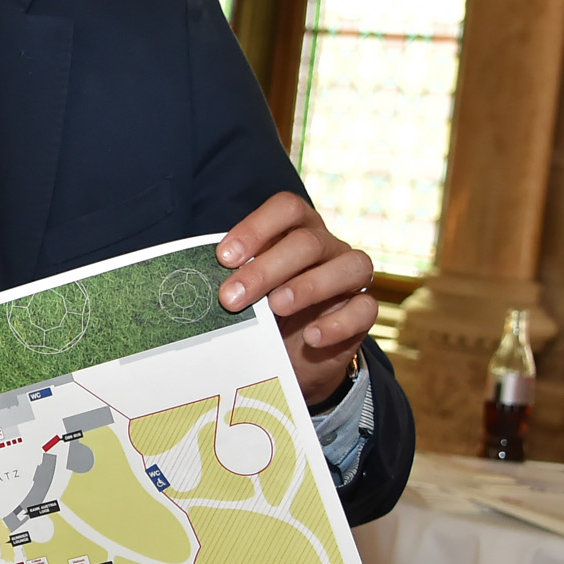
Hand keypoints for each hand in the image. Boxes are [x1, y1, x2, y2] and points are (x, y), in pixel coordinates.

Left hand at [217, 192, 375, 406]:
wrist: (290, 354)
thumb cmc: (262, 310)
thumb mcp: (245, 291)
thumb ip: (232, 278)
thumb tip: (199, 281)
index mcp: (296, 230)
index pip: (287, 208)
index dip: (256, 227)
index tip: (224, 257)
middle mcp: (328, 247)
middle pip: (307, 243)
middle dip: (265, 269)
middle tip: (231, 298)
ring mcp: (350, 278)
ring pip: (349, 266)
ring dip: (309, 286)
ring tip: (276, 307)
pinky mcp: (363, 312)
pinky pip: (364, 310)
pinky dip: (338, 323)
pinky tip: (312, 336)